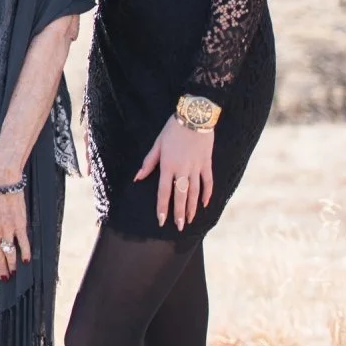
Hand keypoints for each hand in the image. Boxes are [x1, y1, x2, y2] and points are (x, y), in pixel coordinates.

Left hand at [0, 186, 30, 279]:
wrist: (2, 182)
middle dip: (0, 269)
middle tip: (4, 278)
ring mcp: (7, 228)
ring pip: (9, 252)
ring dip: (12, 265)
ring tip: (14, 272)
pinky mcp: (19, 224)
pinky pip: (23, 243)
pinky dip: (25, 253)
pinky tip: (26, 260)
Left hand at [135, 116, 214, 230]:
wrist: (194, 117)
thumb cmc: (172, 129)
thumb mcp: (157, 144)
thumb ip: (149, 162)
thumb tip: (138, 177)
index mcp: (167, 165)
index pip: (163, 191)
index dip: (162, 207)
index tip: (161, 221)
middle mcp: (182, 169)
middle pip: (180, 196)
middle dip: (179, 213)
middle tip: (178, 227)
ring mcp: (196, 167)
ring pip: (195, 192)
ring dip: (192, 207)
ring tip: (189, 220)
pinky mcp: (207, 164)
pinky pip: (208, 182)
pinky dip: (207, 194)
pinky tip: (204, 204)